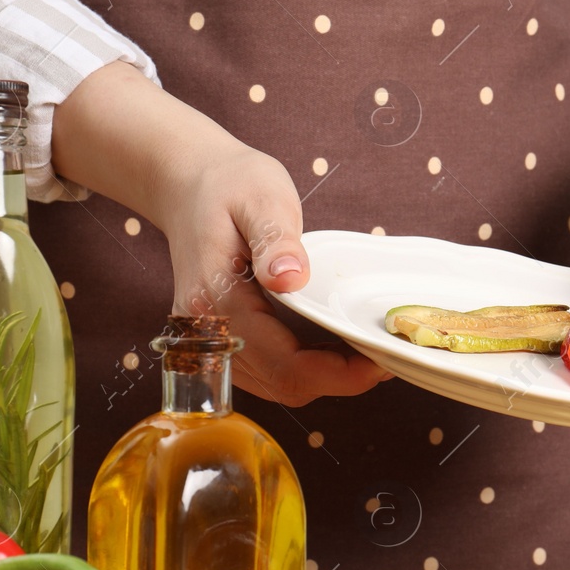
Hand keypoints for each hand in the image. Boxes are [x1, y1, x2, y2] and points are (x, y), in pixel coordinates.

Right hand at [52, 62, 387, 405]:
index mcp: (217, 297)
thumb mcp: (261, 197)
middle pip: (281, 384)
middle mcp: (206, 329)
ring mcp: (209, 339)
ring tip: (362, 350)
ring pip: (274, 386)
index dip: (338, 374)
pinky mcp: (219, 339)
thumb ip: (277, 240)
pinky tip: (330, 346)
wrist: (187, 183)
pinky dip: (302, 370)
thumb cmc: (229, 185)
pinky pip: (265, 374)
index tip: (380, 360)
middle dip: (338, 380)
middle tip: (382, 354)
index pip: (283, 363)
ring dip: (323, 379)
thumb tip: (291, 279)